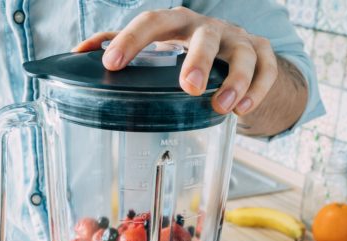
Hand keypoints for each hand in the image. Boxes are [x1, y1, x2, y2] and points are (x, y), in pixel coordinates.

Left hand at [73, 6, 277, 115]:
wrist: (235, 53)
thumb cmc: (187, 51)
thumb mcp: (157, 47)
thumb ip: (121, 46)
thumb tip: (78, 53)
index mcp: (176, 24)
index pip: (152, 22)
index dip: (131, 40)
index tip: (111, 63)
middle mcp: (208, 28)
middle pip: (205, 35)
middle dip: (197, 60)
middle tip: (188, 87)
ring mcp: (239, 40)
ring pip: (243, 54)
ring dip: (235, 80)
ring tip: (222, 107)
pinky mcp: (263, 54)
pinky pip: (268, 69)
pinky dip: (258, 90)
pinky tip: (243, 111)